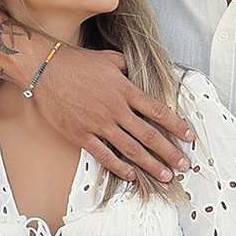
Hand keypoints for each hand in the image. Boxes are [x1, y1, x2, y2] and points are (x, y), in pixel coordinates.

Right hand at [30, 44, 194, 183]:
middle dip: (170, 152)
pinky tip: (132, 176)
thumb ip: (127, 68)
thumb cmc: (76, 62)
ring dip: (151, 165)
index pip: (158, 111)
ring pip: (131, 149)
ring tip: (166, 175)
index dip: (177, 126)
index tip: (189, 137)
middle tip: (184, 165)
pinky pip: (104, 155)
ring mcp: (98, 124)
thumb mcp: (109, 59)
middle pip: (149, 135)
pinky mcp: (81, 134)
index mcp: (125, 90)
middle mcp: (115, 109)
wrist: (45, 69)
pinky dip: (120, 167)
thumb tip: (137, 73)